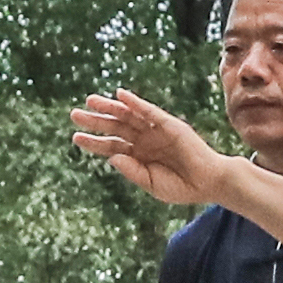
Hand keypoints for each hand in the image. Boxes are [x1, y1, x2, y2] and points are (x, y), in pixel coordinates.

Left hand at [65, 88, 223, 210]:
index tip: (76, 137)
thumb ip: (132, 171)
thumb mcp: (151, 183)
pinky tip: (120, 95)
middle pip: (115, 127)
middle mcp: (144, 140)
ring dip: (110, 107)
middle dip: (96, 120)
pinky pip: (149, 111)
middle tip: (74, 114)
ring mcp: (156, 131)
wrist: (207, 184)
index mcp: (138, 155)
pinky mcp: (169, 124)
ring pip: (128, 116)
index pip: (111, 145)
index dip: (94, 141)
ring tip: (91, 101)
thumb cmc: (180, 187)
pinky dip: (135, 103)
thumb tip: (112, 157)